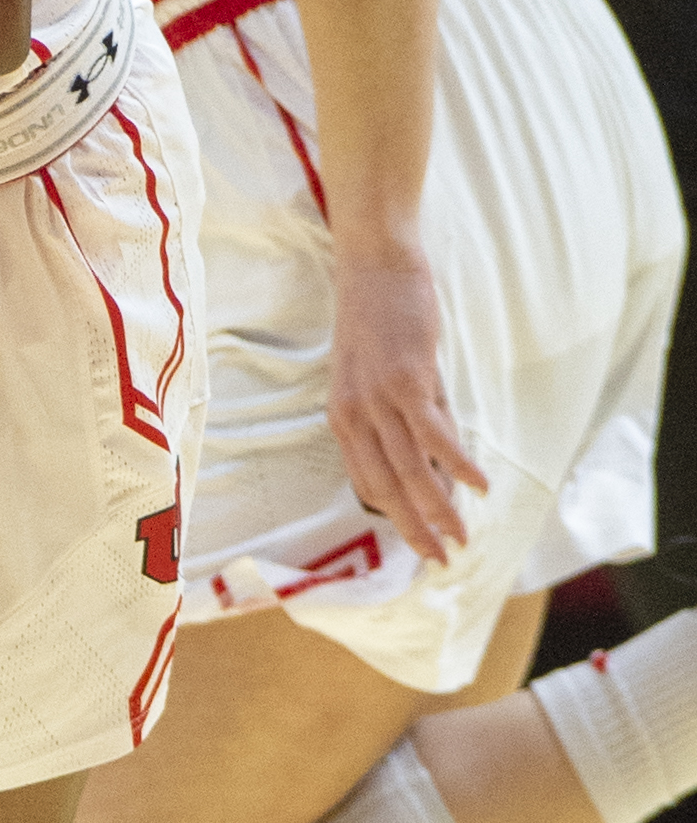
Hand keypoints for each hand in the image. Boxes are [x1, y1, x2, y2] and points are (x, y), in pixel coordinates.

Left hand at [327, 245, 488, 567]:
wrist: (375, 263)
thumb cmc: (381, 315)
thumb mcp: (385, 374)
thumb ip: (414, 416)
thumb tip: (442, 455)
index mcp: (343, 416)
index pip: (367, 481)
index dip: (394, 516)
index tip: (418, 541)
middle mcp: (354, 414)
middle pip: (385, 486)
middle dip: (415, 528)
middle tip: (441, 560)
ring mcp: (378, 399)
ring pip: (410, 470)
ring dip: (439, 510)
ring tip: (462, 538)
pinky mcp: (406, 380)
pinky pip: (434, 435)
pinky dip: (458, 464)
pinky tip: (479, 487)